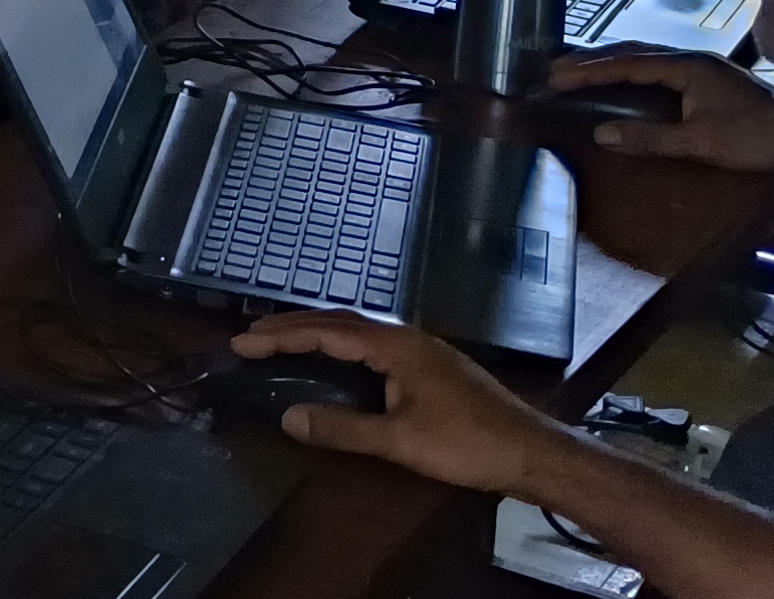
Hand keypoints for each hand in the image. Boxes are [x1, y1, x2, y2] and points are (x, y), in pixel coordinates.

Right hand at [230, 314, 579, 496]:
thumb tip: (288, 417)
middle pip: (340, 322)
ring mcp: (423, 349)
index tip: (241, 342)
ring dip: (319, 333)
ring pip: (359, 331)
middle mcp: (407, 337)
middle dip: (293, 327)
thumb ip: (343, 428)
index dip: (280, 337)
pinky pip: (374, 344)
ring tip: (284, 342)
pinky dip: (343, 345)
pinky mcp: (433, 366)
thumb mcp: (400, 441)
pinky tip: (339, 360)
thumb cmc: (467, 444)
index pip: (326, 332)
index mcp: (395, 346)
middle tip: (252, 337)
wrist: (532, 452)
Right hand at [550, 49, 773, 174]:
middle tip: (556, 69)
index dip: (588, 69)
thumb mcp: (701, 143)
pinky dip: (634, 68)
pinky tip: (628, 79)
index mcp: (686, 66)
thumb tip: (600, 133)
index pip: (626, 63)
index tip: (555, 76)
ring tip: (582, 70)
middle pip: (633, 51)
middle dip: (593, 59)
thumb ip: (650, 138)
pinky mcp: (712, 76)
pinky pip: (661, 64)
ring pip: (648, 55)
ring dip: (613, 61)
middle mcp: (693, 57)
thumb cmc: (757, 139)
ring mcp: (705, 65)